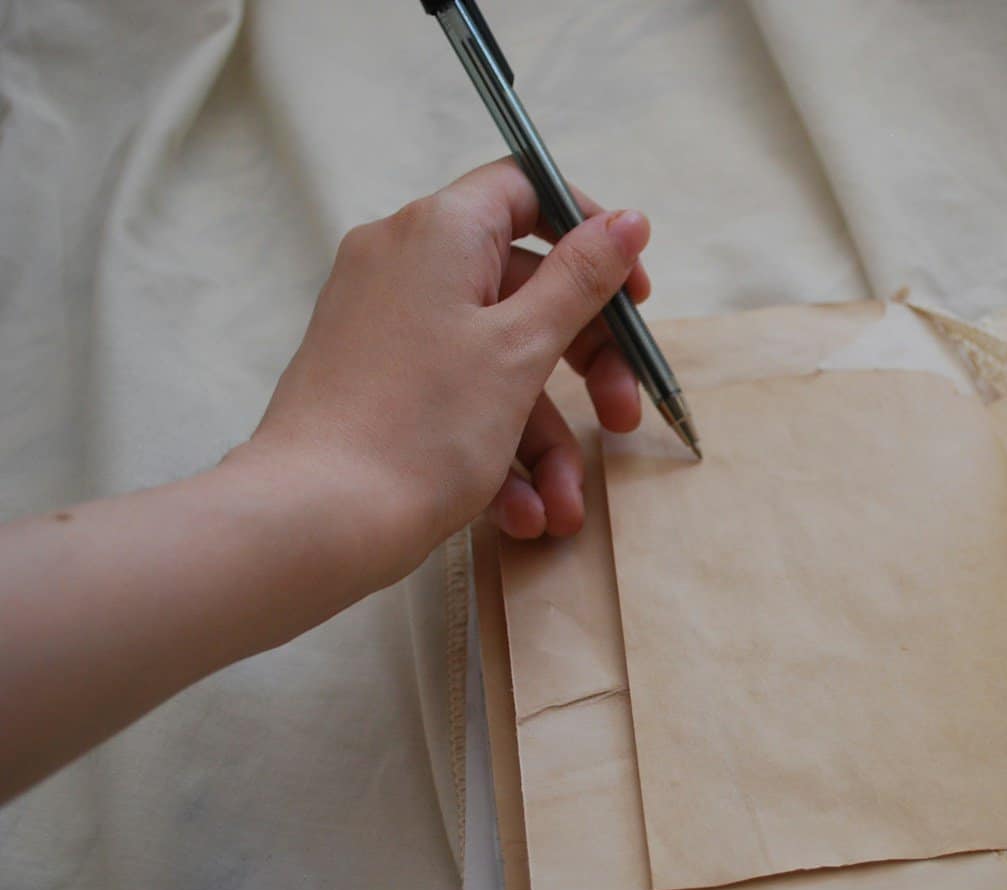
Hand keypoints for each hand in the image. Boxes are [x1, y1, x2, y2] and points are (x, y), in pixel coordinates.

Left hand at [236, 158, 652, 586]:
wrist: (312, 521)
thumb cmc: (420, 427)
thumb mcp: (522, 348)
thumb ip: (581, 279)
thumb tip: (629, 219)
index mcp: (439, 232)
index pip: (525, 190)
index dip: (589, 234)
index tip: (632, 295)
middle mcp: (403, 264)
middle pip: (524, 289)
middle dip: (585, 365)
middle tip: (622, 418)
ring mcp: (385, 325)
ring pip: (496, 362)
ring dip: (543, 438)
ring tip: (563, 508)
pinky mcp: (375, 381)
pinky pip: (455, 397)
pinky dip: (495, 450)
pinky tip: (520, 514)